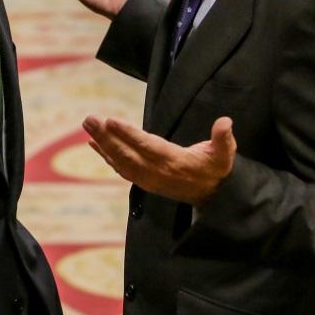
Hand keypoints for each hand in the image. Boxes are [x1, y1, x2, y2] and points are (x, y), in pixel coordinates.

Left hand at [84, 115, 236, 203]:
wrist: (211, 196)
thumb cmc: (216, 169)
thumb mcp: (225, 154)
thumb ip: (224, 139)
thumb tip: (226, 122)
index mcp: (175, 162)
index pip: (147, 146)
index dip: (129, 134)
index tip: (111, 120)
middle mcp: (157, 172)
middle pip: (127, 154)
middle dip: (107, 136)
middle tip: (89, 118)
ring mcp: (149, 178)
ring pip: (121, 161)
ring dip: (103, 143)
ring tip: (88, 125)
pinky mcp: (144, 181)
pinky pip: (121, 168)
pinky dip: (106, 156)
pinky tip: (94, 143)